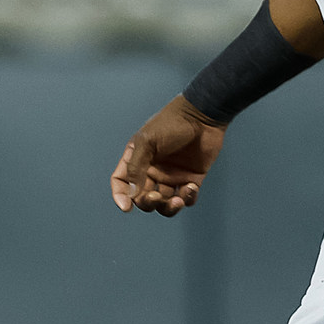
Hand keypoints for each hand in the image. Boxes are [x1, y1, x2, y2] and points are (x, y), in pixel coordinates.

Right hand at [111, 96, 225, 216]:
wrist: (202, 116)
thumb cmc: (171, 123)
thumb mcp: (147, 141)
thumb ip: (136, 167)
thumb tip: (132, 193)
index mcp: (137, 159)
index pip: (122, 182)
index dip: (121, 195)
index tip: (127, 206)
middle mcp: (153, 170)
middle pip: (143, 198)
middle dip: (148, 202)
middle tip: (156, 197)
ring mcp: (172, 176)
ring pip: (165, 204)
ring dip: (168, 207)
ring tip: (177, 200)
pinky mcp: (192, 179)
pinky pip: (187, 199)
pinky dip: (187, 199)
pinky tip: (191, 187)